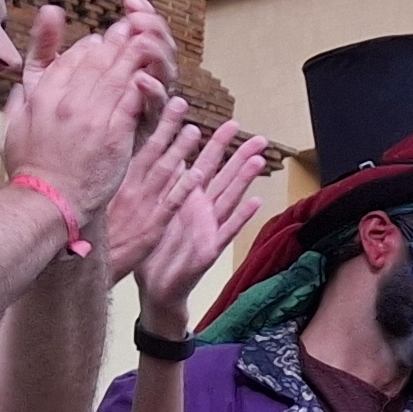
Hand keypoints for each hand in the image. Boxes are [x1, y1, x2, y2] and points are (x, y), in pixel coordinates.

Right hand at [4, 0, 172, 219]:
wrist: (49, 201)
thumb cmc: (30, 170)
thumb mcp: (13, 129)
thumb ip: (19, 103)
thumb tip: (22, 88)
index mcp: (43, 96)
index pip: (69, 61)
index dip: (88, 48)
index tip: (100, 40)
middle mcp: (67, 101)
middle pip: (96, 62)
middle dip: (114, 42)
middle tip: (129, 29)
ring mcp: (92, 117)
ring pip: (116, 77)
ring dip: (132, 56)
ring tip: (145, 41)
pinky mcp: (114, 135)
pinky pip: (132, 102)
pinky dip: (142, 85)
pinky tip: (152, 74)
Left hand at [104, 117, 270, 324]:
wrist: (155, 287)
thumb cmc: (154, 249)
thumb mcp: (154, 209)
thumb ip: (163, 183)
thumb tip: (168, 153)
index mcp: (188, 197)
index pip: (205, 164)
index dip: (217, 144)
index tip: (231, 123)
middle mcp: (203, 210)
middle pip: (224, 177)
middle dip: (240, 156)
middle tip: (257, 136)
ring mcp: (209, 229)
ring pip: (230, 198)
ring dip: (244, 179)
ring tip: (258, 160)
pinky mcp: (210, 249)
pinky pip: (228, 230)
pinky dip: (242, 216)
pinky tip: (257, 202)